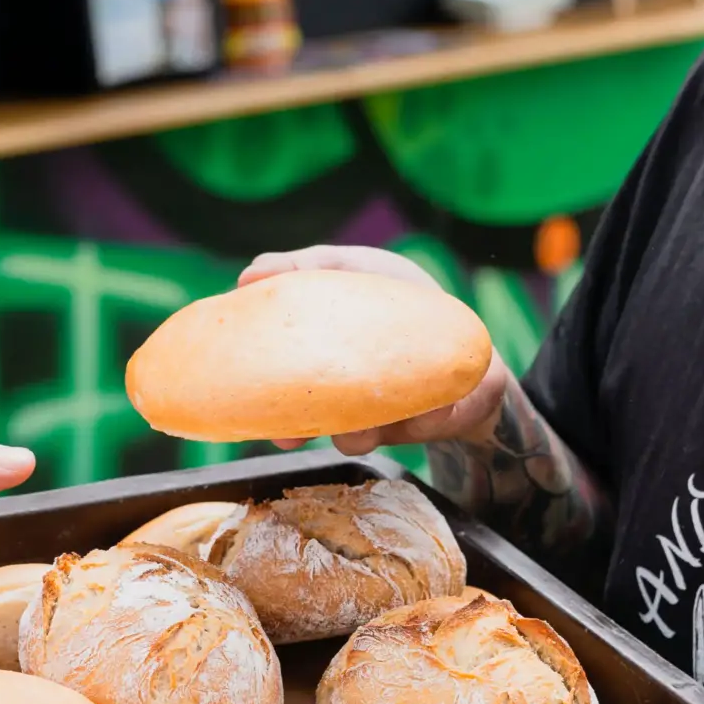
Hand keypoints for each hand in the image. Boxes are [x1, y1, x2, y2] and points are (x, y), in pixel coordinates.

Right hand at [237, 246, 510, 453]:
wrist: (465, 341)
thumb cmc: (402, 300)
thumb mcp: (356, 267)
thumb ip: (309, 265)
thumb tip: (250, 274)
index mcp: (318, 365)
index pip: (276, 380)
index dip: (254, 386)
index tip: (238, 386)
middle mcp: (343, 399)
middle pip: (307, 422)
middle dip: (295, 430)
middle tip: (289, 433)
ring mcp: (382, 416)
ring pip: (357, 437)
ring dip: (357, 432)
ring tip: (365, 421)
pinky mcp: (426, 423)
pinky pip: (420, 427)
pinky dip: (423, 418)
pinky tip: (431, 406)